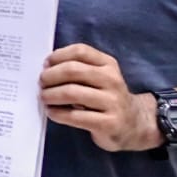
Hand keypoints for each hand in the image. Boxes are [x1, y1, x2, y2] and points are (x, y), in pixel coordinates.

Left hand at [39, 44, 160, 151]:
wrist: (134, 124)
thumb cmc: (107, 97)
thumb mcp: (100, 77)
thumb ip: (79, 69)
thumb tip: (47, 67)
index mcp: (108, 64)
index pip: (80, 51)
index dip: (58, 56)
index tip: (46, 64)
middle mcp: (112, 80)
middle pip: (72, 70)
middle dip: (50, 76)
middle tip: (41, 83)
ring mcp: (112, 102)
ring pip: (71, 92)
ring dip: (50, 95)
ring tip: (44, 98)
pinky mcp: (108, 123)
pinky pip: (74, 116)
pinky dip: (57, 113)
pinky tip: (52, 112)